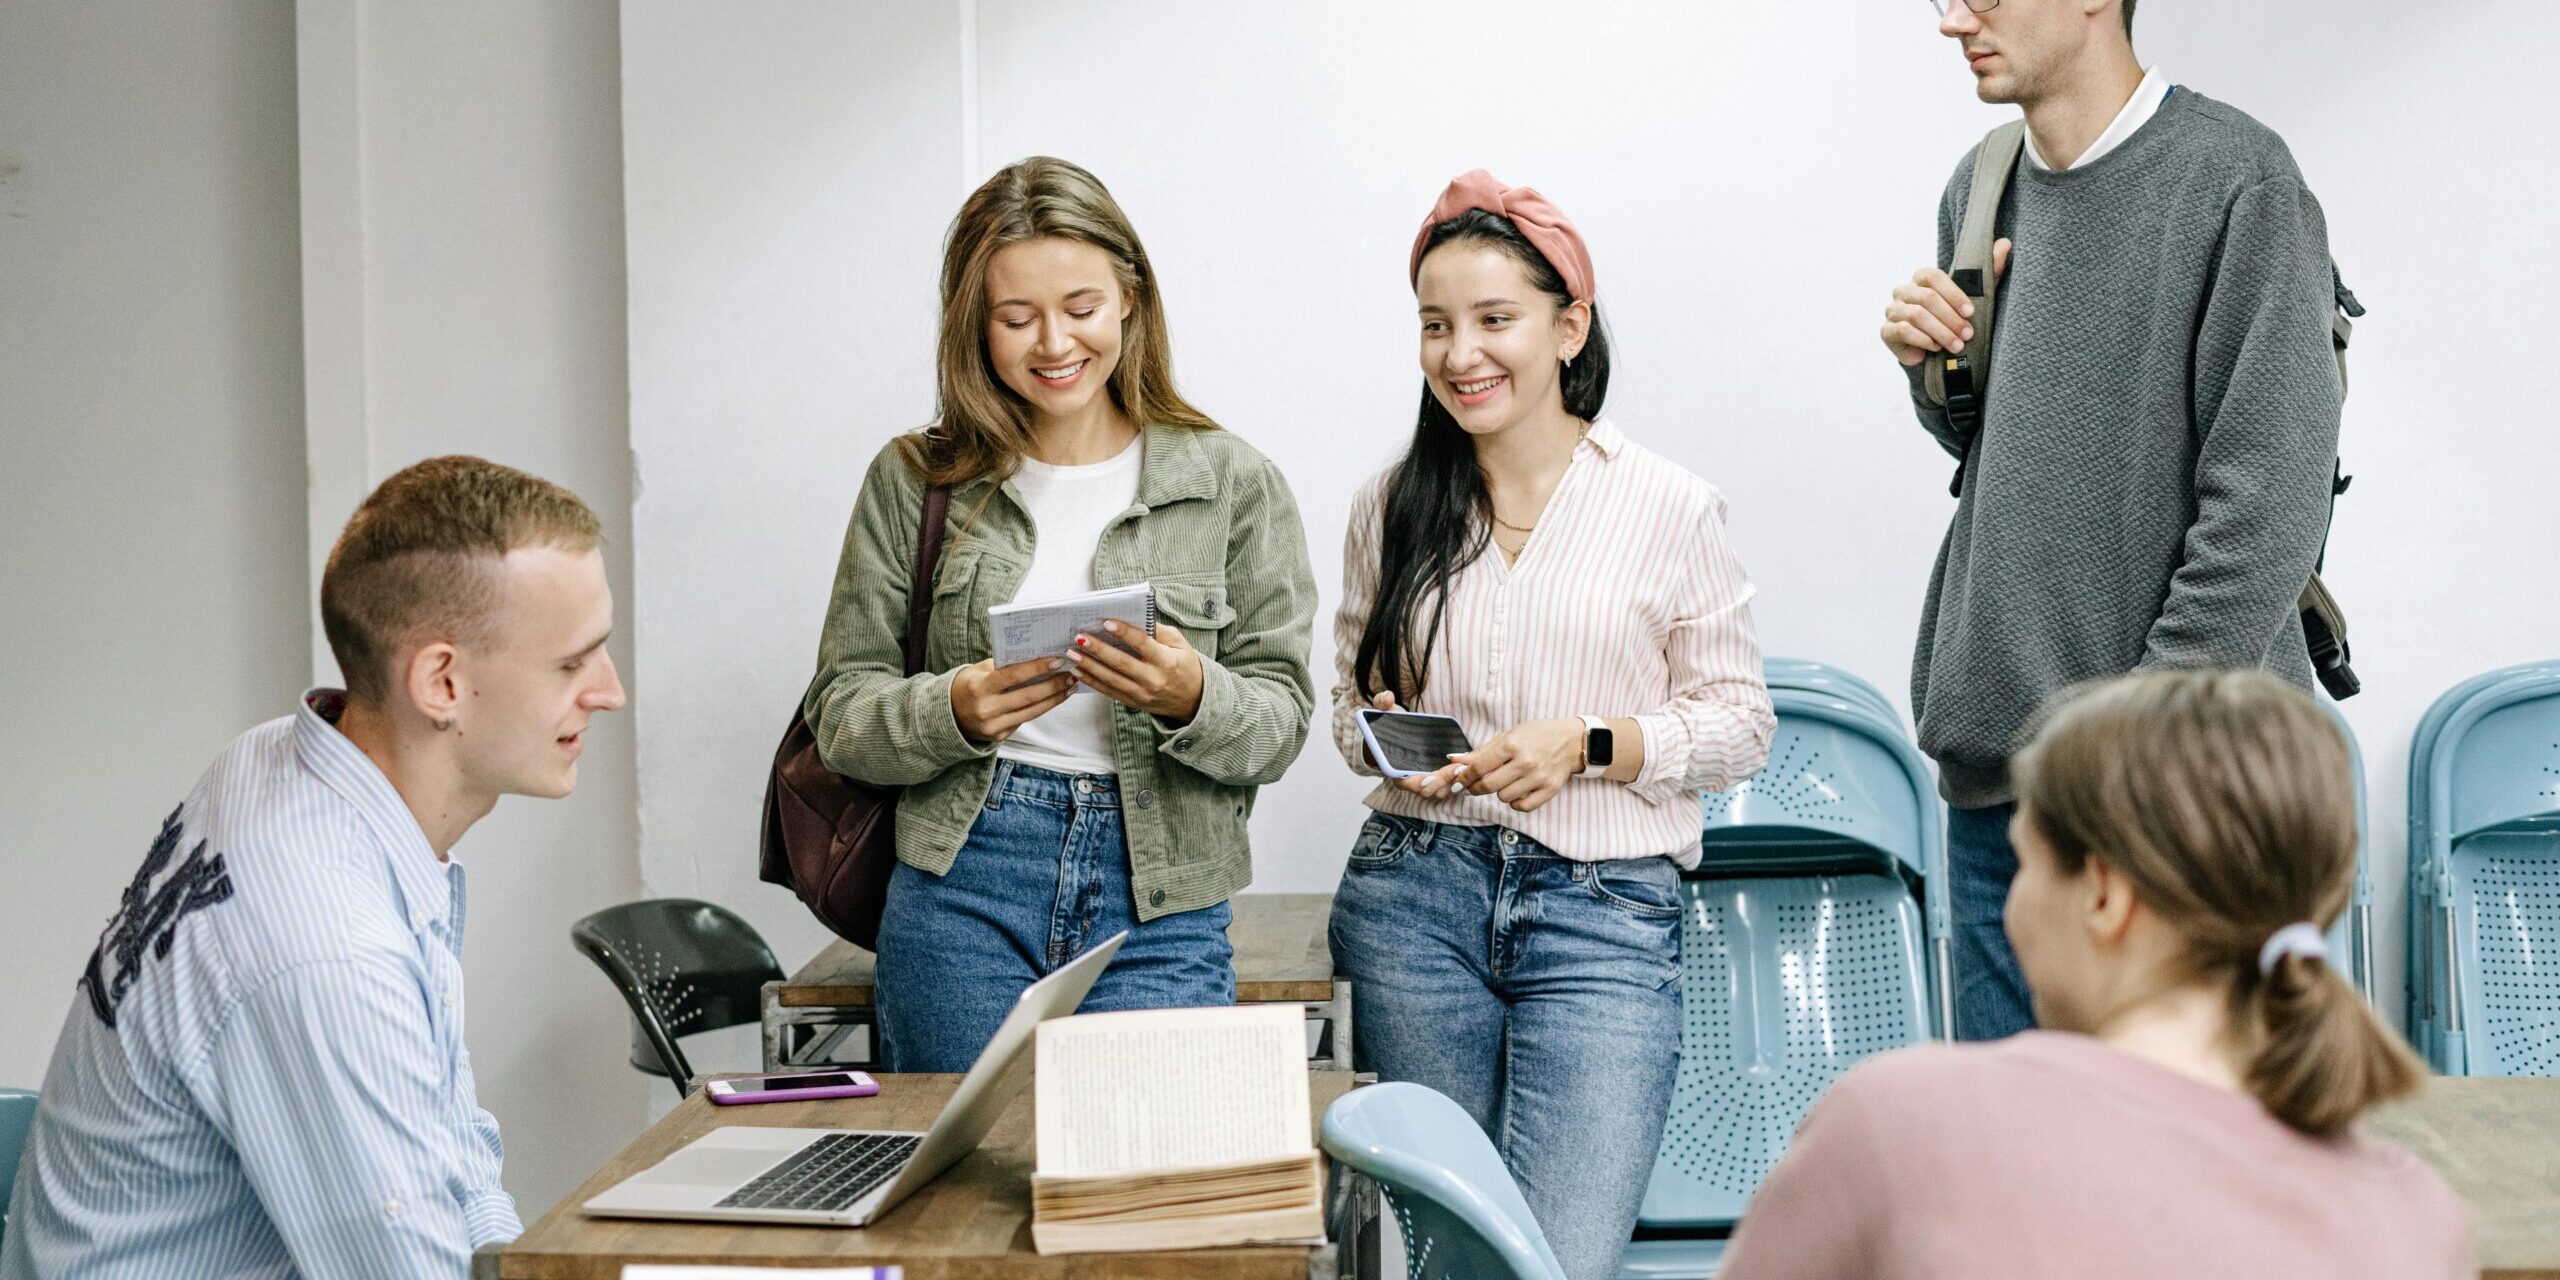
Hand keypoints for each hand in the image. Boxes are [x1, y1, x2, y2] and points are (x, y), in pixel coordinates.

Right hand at [951, 657, 1074, 743]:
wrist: (948, 715)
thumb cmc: (968, 686)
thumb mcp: (979, 671)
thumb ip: (1003, 666)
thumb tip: (1036, 656)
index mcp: (979, 688)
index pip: (1013, 676)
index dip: (1037, 668)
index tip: (1058, 660)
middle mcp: (986, 709)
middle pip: (1028, 696)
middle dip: (1054, 684)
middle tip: (1072, 673)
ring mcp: (994, 726)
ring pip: (1032, 711)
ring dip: (1055, 698)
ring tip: (1070, 685)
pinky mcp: (1000, 736)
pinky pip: (1025, 719)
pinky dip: (1042, 707)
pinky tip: (1055, 698)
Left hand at [1065, 620, 1204, 721]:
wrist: (1194, 699)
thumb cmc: (1185, 665)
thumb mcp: (1180, 644)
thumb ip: (1159, 632)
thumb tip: (1135, 618)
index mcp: (1167, 661)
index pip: (1143, 644)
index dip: (1125, 633)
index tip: (1106, 622)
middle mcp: (1153, 679)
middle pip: (1122, 663)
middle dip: (1099, 650)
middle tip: (1079, 638)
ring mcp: (1142, 694)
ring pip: (1112, 680)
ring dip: (1089, 667)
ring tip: (1072, 654)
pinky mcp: (1134, 702)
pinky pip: (1110, 692)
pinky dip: (1092, 682)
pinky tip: (1078, 671)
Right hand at [1369, 691, 1470, 800]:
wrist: (1399, 734)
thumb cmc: (1390, 727)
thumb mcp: (1384, 712)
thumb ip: (1382, 702)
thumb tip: (1387, 697)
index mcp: (1394, 770)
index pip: (1406, 784)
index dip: (1419, 783)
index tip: (1430, 776)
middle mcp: (1411, 780)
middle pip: (1428, 791)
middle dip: (1443, 782)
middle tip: (1458, 768)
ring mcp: (1426, 782)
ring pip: (1441, 791)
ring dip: (1453, 782)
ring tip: (1465, 768)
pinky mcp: (1439, 779)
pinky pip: (1450, 786)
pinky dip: (1459, 780)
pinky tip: (1468, 767)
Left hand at [1450, 718, 1585, 812]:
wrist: (1572, 741)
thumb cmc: (1537, 735)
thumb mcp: (1509, 735)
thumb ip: (1482, 751)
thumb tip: (1454, 760)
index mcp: (1512, 745)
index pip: (1479, 767)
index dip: (1465, 776)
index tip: (1460, 780)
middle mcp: (1525, 762)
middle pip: (1488, 786)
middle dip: (1476, 788)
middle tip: (1476, 785)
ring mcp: (1538, 778)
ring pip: (1503, 798)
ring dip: (1500, 792)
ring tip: (1507, 780)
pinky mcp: (1549, 790)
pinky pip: (1521, 806)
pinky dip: (1516, 802)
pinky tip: (1519, 790)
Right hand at [1880, 238, 2011, 366]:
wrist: (1933, 349)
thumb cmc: (1953, 318)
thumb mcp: (1975, 296)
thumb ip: (1989, 269)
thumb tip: (2006, 243)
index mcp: (1921, 278)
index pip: (1933, 277)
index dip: (1953, 294)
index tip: (1971, 312)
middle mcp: (1903, 290)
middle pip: (1926, 298)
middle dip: (1950, 318)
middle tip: (1967, 334)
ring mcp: (1892, 310)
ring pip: (1916, 316)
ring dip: (1941, 332)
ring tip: (1956, 344)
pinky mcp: (1886, 330)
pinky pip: (1904, 331)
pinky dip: (1924, 340)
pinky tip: (1936, 347)